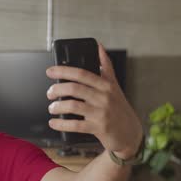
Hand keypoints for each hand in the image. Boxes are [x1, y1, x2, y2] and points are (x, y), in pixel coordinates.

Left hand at [46, 43, 142, 158]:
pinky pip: (75, 125)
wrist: (130, 133)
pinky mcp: (99, 128)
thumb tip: (99, 46)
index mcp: (106, 85)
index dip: (64, 71)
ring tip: (52, 108)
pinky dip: (61, 124)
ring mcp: (102, 113)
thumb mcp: (114, 86)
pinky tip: (53, 123)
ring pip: (73, 106)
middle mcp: (105, 97)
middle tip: (50, 93)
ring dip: (58, 106)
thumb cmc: (119, 108)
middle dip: (57, 89)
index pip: (82, 74)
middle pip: (75, 88)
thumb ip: (106, 67)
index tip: (50, 71)